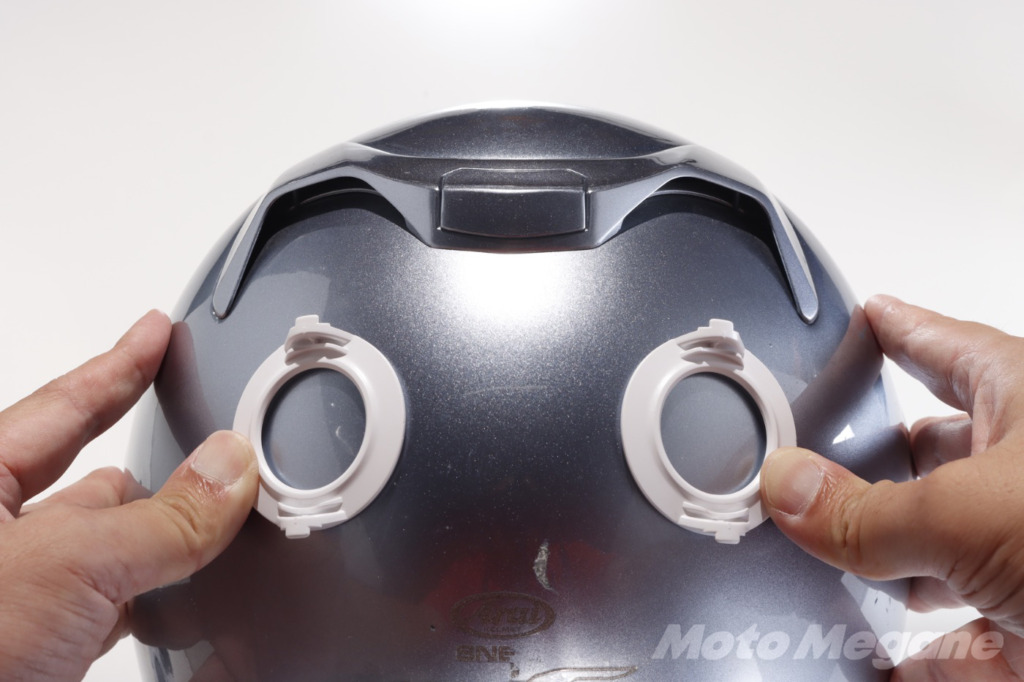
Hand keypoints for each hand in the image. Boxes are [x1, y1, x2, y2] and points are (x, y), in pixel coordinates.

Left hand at [0, 311, 258, 680]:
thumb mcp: (63, 565)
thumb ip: (159, 518)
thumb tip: (230, 469)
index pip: (62, 406)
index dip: (118, 364)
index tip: (156, 333)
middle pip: (97, 485)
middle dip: (161, 477)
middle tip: (223, 460)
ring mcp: (19, 601)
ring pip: (113, 556)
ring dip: (168, 553)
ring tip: (221, 541)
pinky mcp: (37, 655)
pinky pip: (115, 615)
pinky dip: (160, 611)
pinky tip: (189, 615)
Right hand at [761, 295, 1023, 678]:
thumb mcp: (974, 518)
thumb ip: (865, 512)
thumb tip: (785, 489)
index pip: (930, 342)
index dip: (883, 328)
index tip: (843, 321)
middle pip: (924, 452)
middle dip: (862, 470)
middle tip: (798, 476)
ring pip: (937, 546)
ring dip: (885, 567)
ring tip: (821, 569)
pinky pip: (967, 636)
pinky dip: (924, 656)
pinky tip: (881, 665)